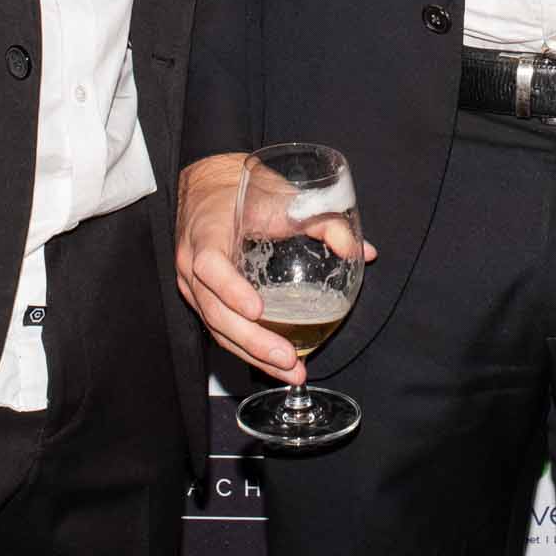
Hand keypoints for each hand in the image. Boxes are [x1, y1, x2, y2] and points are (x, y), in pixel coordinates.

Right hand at [175, 153, 376, 383]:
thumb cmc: (247, 190)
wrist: (211, 184)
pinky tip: (273, 363)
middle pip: (215, 311)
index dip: (231, 290)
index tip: (258, 309)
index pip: (210, 266)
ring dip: (252, 354)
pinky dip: (246, 348)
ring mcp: (192, 286)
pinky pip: (220, 329)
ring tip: (289, 371)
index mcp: (207, 233)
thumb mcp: (284, 198)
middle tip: (287, 358)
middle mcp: (191, 265)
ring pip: (217, 328)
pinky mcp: (201, 299)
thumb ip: (324, 221)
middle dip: (252, 340)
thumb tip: (364, 252)